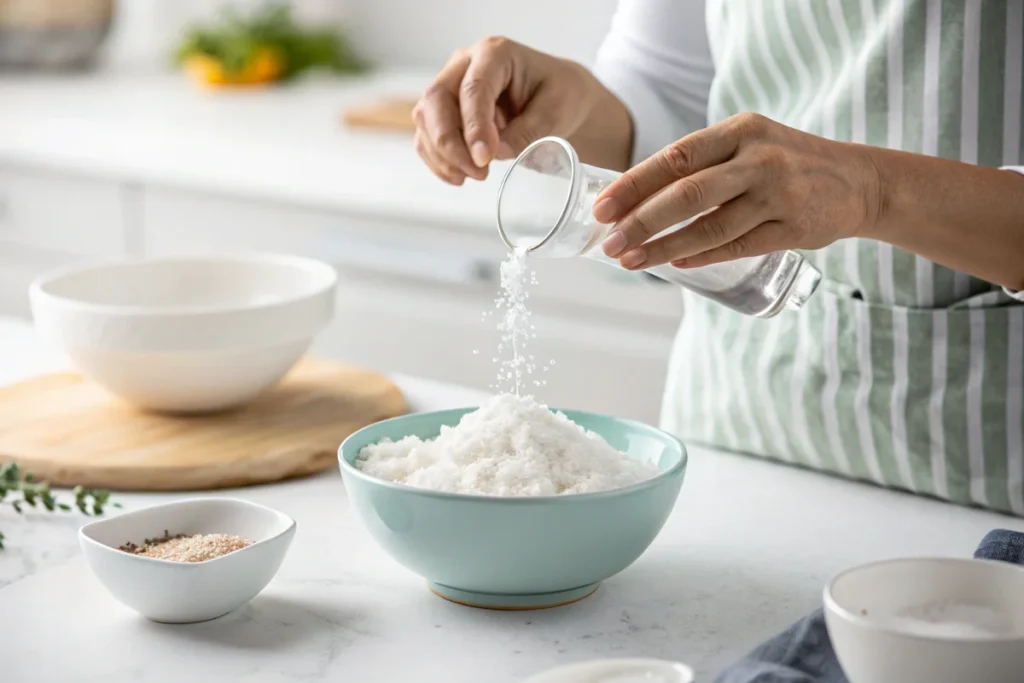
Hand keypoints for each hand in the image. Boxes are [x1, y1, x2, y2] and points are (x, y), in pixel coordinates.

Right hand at [413, 36, 629, 184]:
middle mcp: (465, 64)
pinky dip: (438, 160)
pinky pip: (427, 136)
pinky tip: (459, 176)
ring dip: (443, 154)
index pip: (473, 88)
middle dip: (450, 143)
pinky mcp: (444, 111)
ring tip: (475, 177)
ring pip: (426, 119)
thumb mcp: (557, 111)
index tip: (484, 159)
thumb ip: (528, 130)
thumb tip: (496, 153)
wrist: (558, 99)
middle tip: (478, 173)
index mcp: (495, 53)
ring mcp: (450, 86)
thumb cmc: (561, 95)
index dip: (474, 126)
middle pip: (437, 100)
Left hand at [593, 113, 882, 268]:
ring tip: (631, 261)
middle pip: (688, 194)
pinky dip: (702, 257)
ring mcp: (779, 194)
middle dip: (641, 222)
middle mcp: (760, 158)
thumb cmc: (784, 162)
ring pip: (711, 226)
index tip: (602, 207)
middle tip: (609, 243)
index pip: (675, 157)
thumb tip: (634, 198)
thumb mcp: (747, 144)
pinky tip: (676, 264)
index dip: (634, 184)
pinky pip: (738, 247)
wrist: (858, 180)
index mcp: (740, 131)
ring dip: (664, 248)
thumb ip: (701, 164)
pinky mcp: (794, 229)